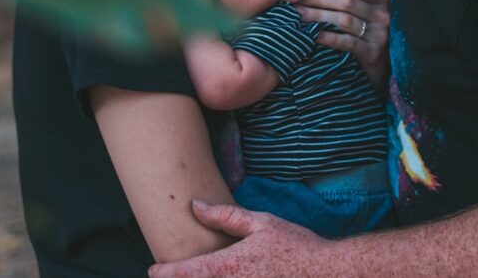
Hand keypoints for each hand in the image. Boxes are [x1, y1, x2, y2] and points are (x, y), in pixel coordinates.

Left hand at [148, 200, 329, 277]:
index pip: (185, 272)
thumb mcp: (260, 223)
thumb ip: (225, 216)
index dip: (164, 272)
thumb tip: (195, 206)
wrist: (325, 273)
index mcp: (228, 266)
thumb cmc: (294, 245)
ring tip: (196, 276)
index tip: (153, 270)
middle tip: (170, 275)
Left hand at [296, 0, 389, 88]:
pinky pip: (348, 43)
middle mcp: (382, 16)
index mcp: (381, 1)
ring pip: (344, 20)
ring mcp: (379, 35)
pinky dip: (330, 38)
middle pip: (348, 2)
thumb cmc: (369, 33)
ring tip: (300, 14)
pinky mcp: (372, 53)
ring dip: (319, 16)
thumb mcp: (367, 12)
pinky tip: (316, 35)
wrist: (385, 65)